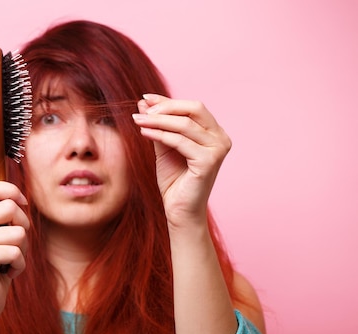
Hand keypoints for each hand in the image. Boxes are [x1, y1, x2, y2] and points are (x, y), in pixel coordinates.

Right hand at [0, 181, 29, 326]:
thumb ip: (5, 220)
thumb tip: (21, 200)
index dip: (11, 191)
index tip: (22, 205)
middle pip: (10, 207)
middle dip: (24, 226)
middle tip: (16, 245)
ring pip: (18, 232)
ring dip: (22, 251)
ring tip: (9, 262)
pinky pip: (16, 252)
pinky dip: (19, 265)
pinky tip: (7, 273)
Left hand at [133, 94, 231, 227]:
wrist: (179, 211)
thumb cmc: (174, 181)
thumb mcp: (164, 147)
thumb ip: (158, 125)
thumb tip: (144, 103)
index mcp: (214, 133)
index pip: (193, 107)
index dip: (168, 101)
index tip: (145, 98)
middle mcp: (221, 139)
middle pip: (194, 109)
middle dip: (165, 107)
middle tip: (142, 111)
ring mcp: (218, 150)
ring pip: (185, 125)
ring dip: (158, 120)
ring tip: (137, 121)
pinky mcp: (208, 162)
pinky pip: (180, 142)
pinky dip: (160, 135)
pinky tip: (144, 133)